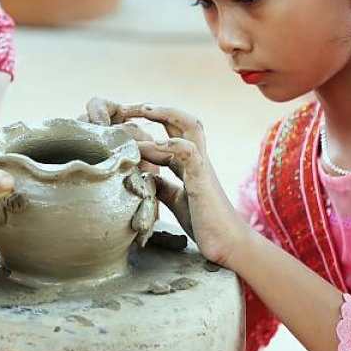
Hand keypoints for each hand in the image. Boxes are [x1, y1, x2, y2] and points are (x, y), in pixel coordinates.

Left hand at [84, 98, 249, 266]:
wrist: (228, 244)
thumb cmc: (204, 222)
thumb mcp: (175, 200)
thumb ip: (162, 186)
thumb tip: (143, 176)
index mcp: (188, 163)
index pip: (169, 132)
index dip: (148, 123)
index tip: (123, 118)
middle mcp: (196, 159)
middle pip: (180, 120)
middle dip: (155, 109)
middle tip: (127, 106)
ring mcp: (202, 166)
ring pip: (192, 127)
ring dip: (168, 114)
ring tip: (145, 110)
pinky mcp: (203, 180)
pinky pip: (191, 153)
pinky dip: (175, 144)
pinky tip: (158, 143)